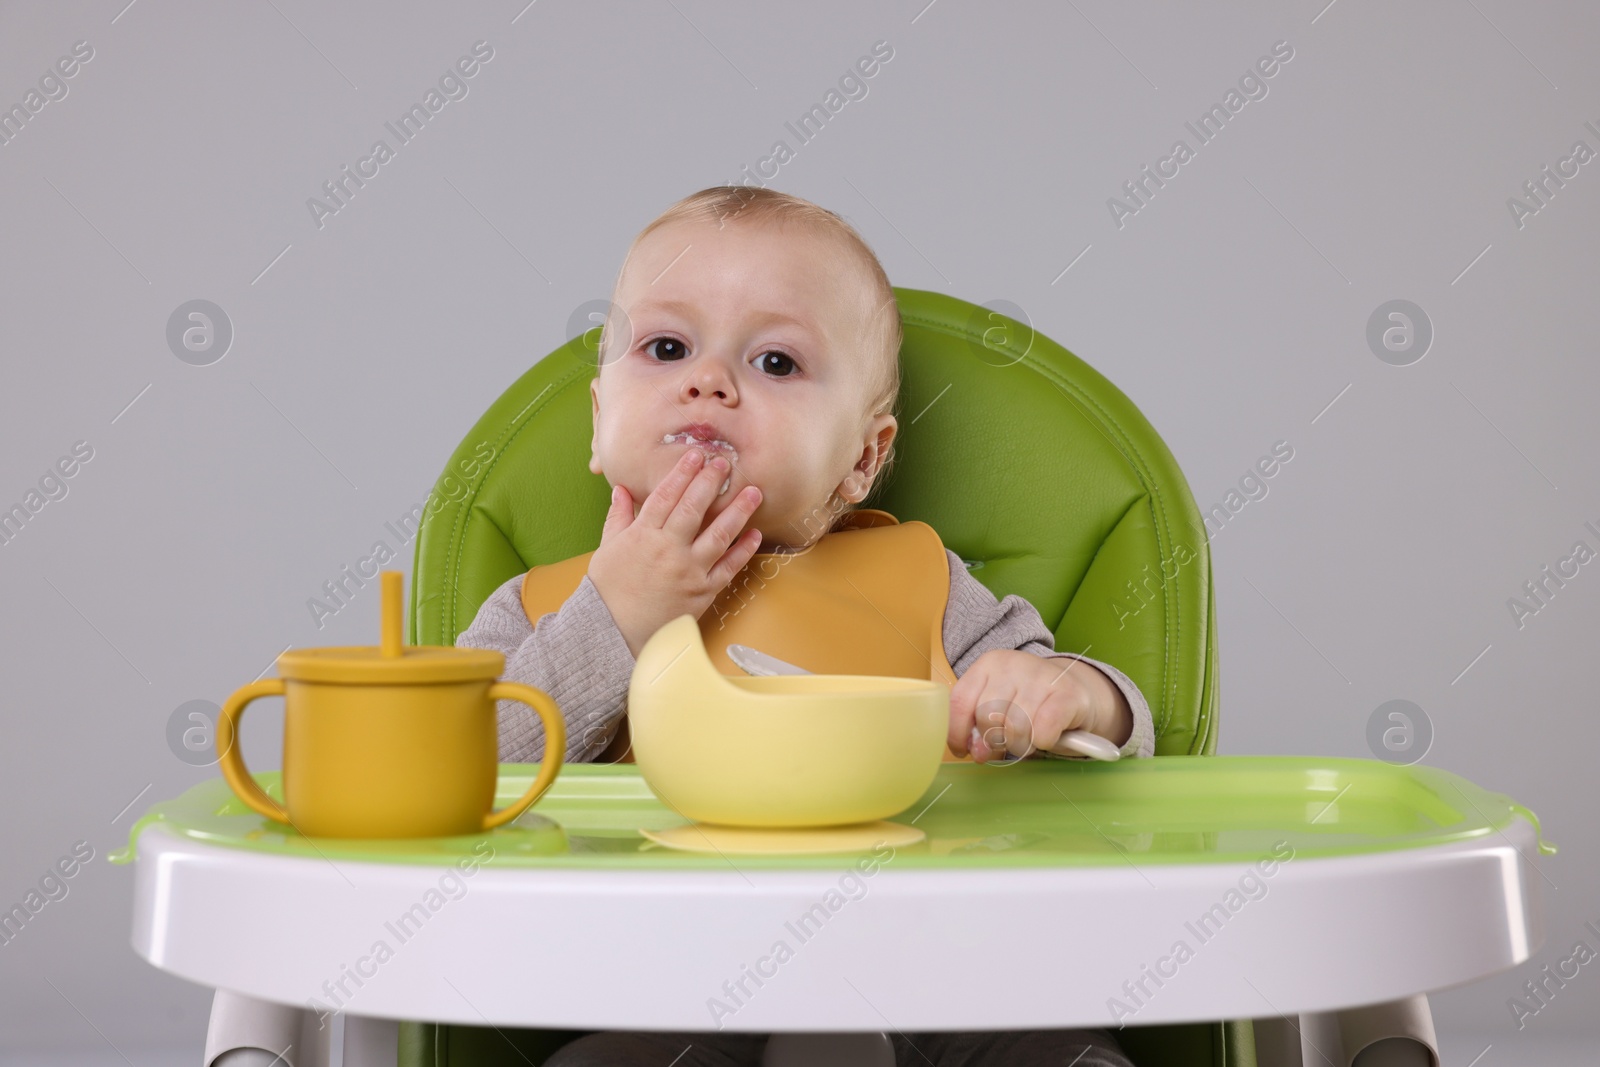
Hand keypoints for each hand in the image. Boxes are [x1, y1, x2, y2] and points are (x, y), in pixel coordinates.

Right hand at [587, 449, 763, 656]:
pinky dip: (744, 551)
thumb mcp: (607, 549)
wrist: (615, 632)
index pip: (666, 496)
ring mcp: (689, 571)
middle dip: (711, 482)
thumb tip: (621, 489)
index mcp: (643, 535)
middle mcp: (669, 549)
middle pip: (694, 508)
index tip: (696, 455)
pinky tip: (755, 534)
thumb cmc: (608, 591)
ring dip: (738, 511)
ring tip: (754, 492)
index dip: (682, 473)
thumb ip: (618, 518)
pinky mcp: (703, 592)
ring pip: (719, 535)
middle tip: (725, 463)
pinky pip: (728, 568)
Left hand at [946, 650, 1131, 761]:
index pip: (959, 702)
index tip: (965, 749)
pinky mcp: (1068, 693)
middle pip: (985, 718)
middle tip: (1009, 742)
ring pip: (1014, 729)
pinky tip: (1048, 736)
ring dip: (1021, 745)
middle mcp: (1013, 664)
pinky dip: (1043, 742)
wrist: (1077, 693)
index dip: (957, 733)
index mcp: (989, 664)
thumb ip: (980, 728)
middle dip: (994, 741)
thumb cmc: (1030, 705)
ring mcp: (1041, 675)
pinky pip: (1042, 732)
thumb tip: (978, 752)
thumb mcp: (999, 708)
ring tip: (1030, 737)